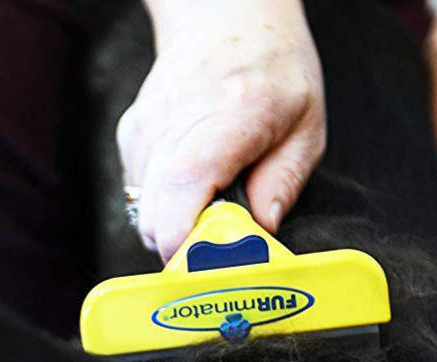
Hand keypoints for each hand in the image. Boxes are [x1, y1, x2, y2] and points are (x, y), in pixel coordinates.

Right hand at [119, 0, 325, 259]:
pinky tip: (190, 180)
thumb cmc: (271, 69)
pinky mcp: (130, 136)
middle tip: (218, 243)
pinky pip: (138, 193)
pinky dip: (163, 202)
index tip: (202, 262)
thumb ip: (284, 182)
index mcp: (234, 113)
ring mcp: (147, 128)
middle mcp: (179, 119)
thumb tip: (260, 235)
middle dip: (184, 245)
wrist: (224, 17)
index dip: (185, 236)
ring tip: (210, 202)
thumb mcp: (306, 125)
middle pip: (155, 211)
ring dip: (175, 223)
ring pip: (143, 209)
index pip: (187, 181)